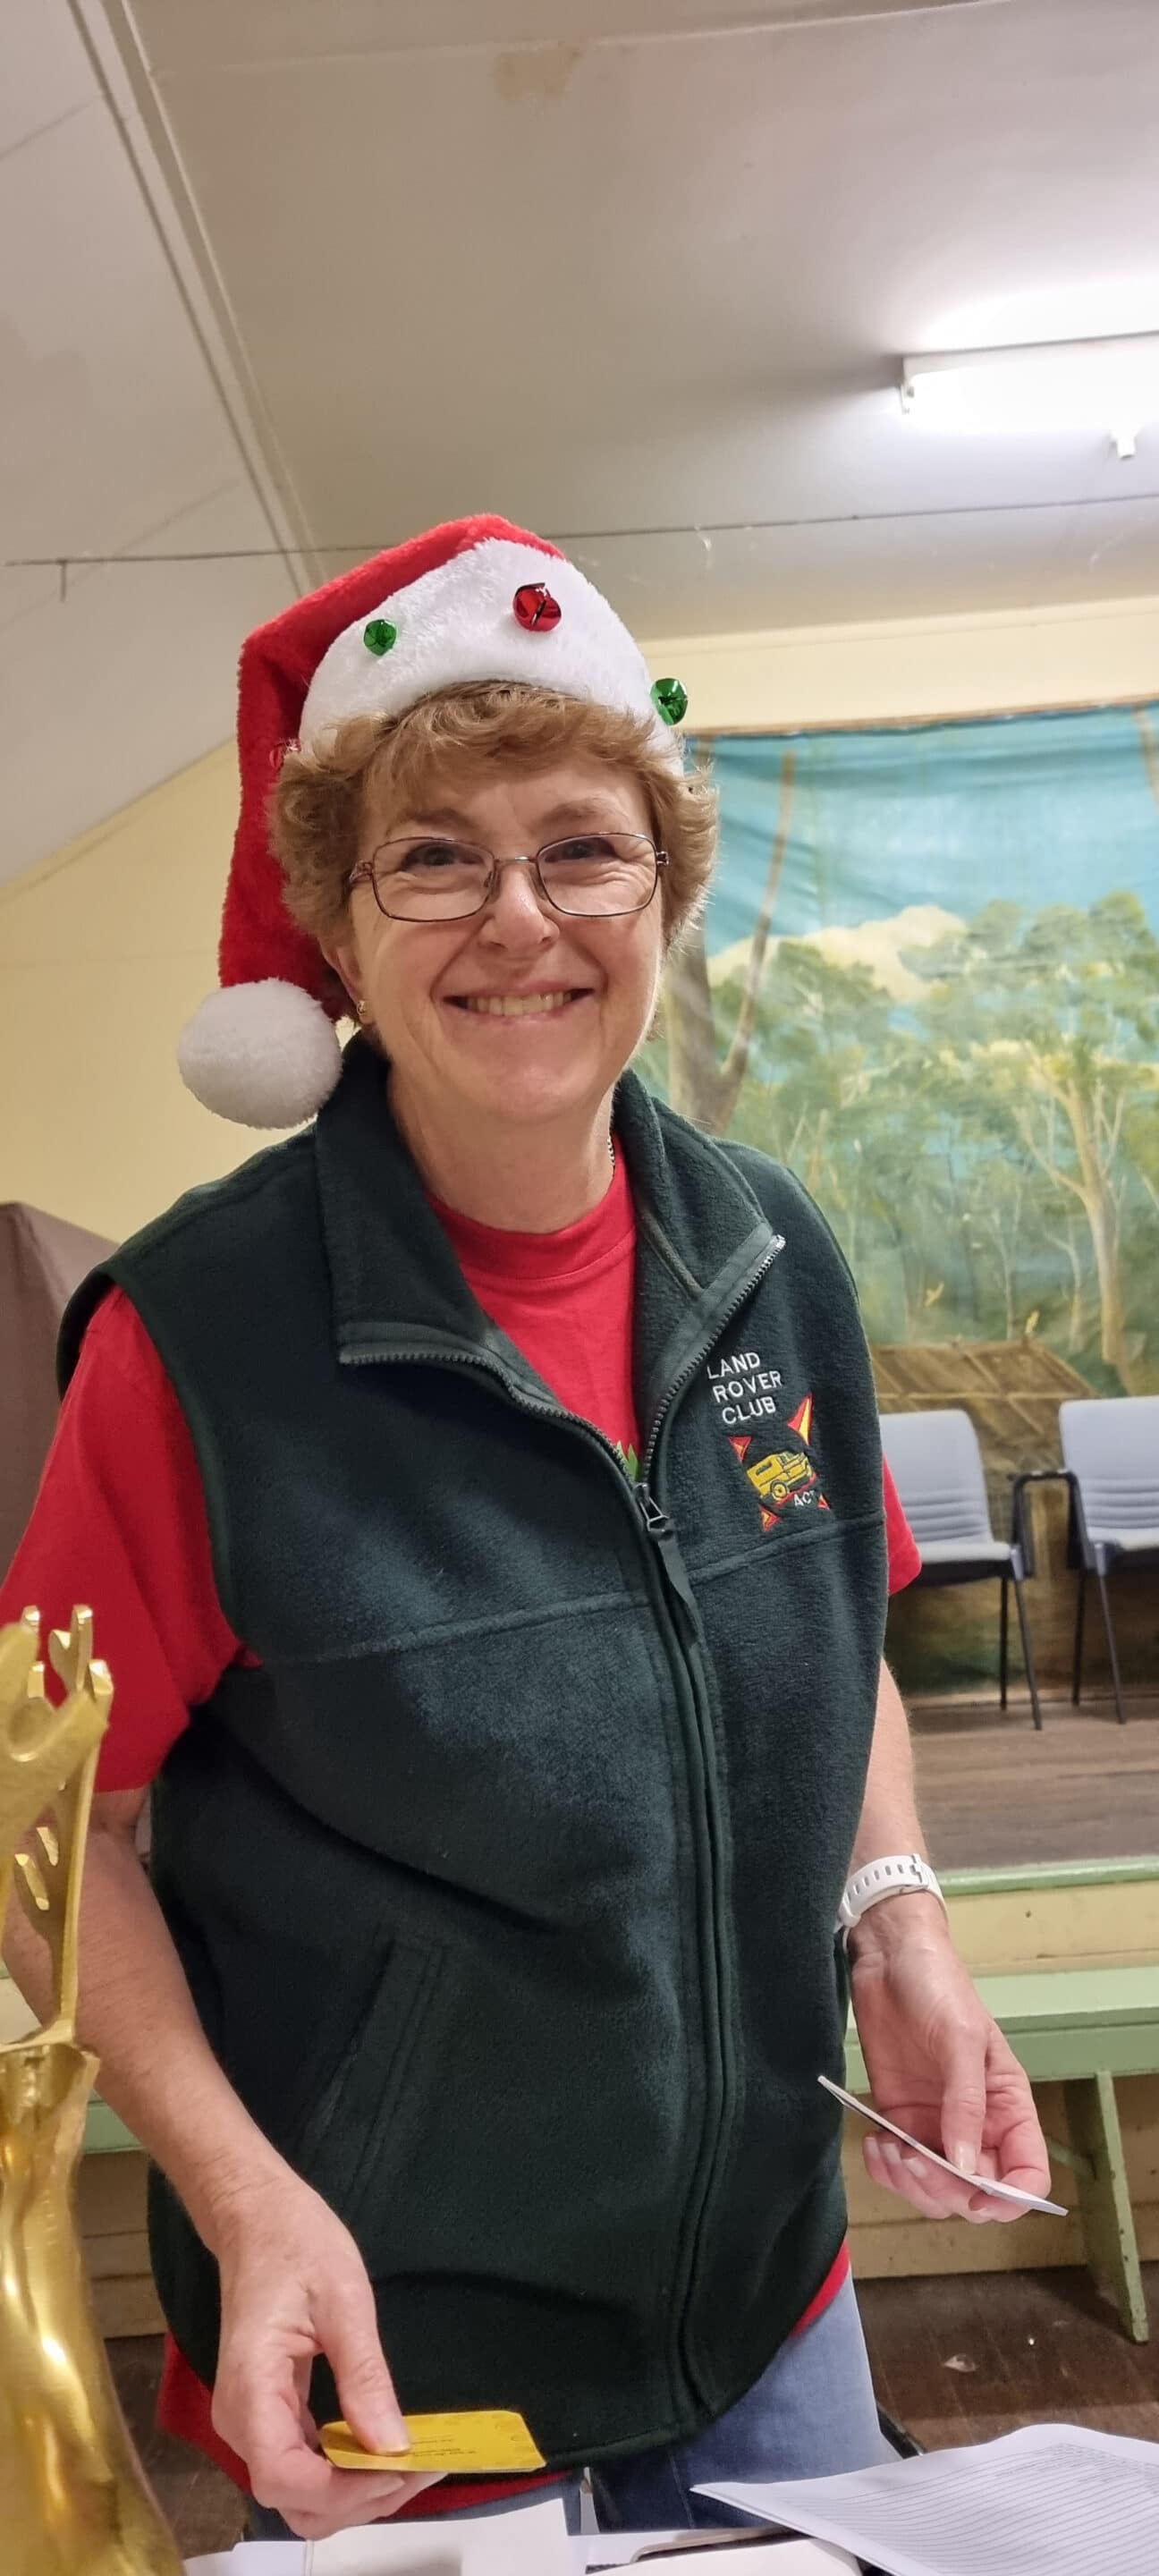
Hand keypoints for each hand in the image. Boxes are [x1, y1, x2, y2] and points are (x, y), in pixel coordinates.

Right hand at [207, 2164, 442, 2538]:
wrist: (255, 2218)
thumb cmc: (296, 2243)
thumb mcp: (343, 2298)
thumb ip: (363, 2375)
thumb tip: (392, 2446)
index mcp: (250, 2389)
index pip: (285, 2477)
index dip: (344, 2489)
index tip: (401, 2468)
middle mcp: (240, 2421)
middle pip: (295, 2501)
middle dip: (360, 2500)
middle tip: (421, 2467)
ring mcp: (251, 2423)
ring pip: (300, 2495)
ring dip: (356, 2494)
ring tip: (412, 2464)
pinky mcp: (268, 2417)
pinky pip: (303, 2467)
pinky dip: (345, 2474)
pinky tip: (385, 2452)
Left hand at [848, 1895, 1051, 2223]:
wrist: (889, 1957)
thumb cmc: (938, 1985)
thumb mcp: (961, 2039)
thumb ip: (966, 2105)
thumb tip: (968, 2167)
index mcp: (1009, 2107)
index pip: (1027, 2174)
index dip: (1009, 2199)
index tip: (976, 2196)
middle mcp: (977, 2125)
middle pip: (975, 2193)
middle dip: (946, 2190)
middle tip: (912, 2159)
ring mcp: (936, 2127)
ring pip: (936, 2190)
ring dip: (910, 2184)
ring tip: (888, 2148)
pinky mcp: (901, 2120)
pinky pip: (899, 2168)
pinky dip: (886, 2169)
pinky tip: (874, 2143)